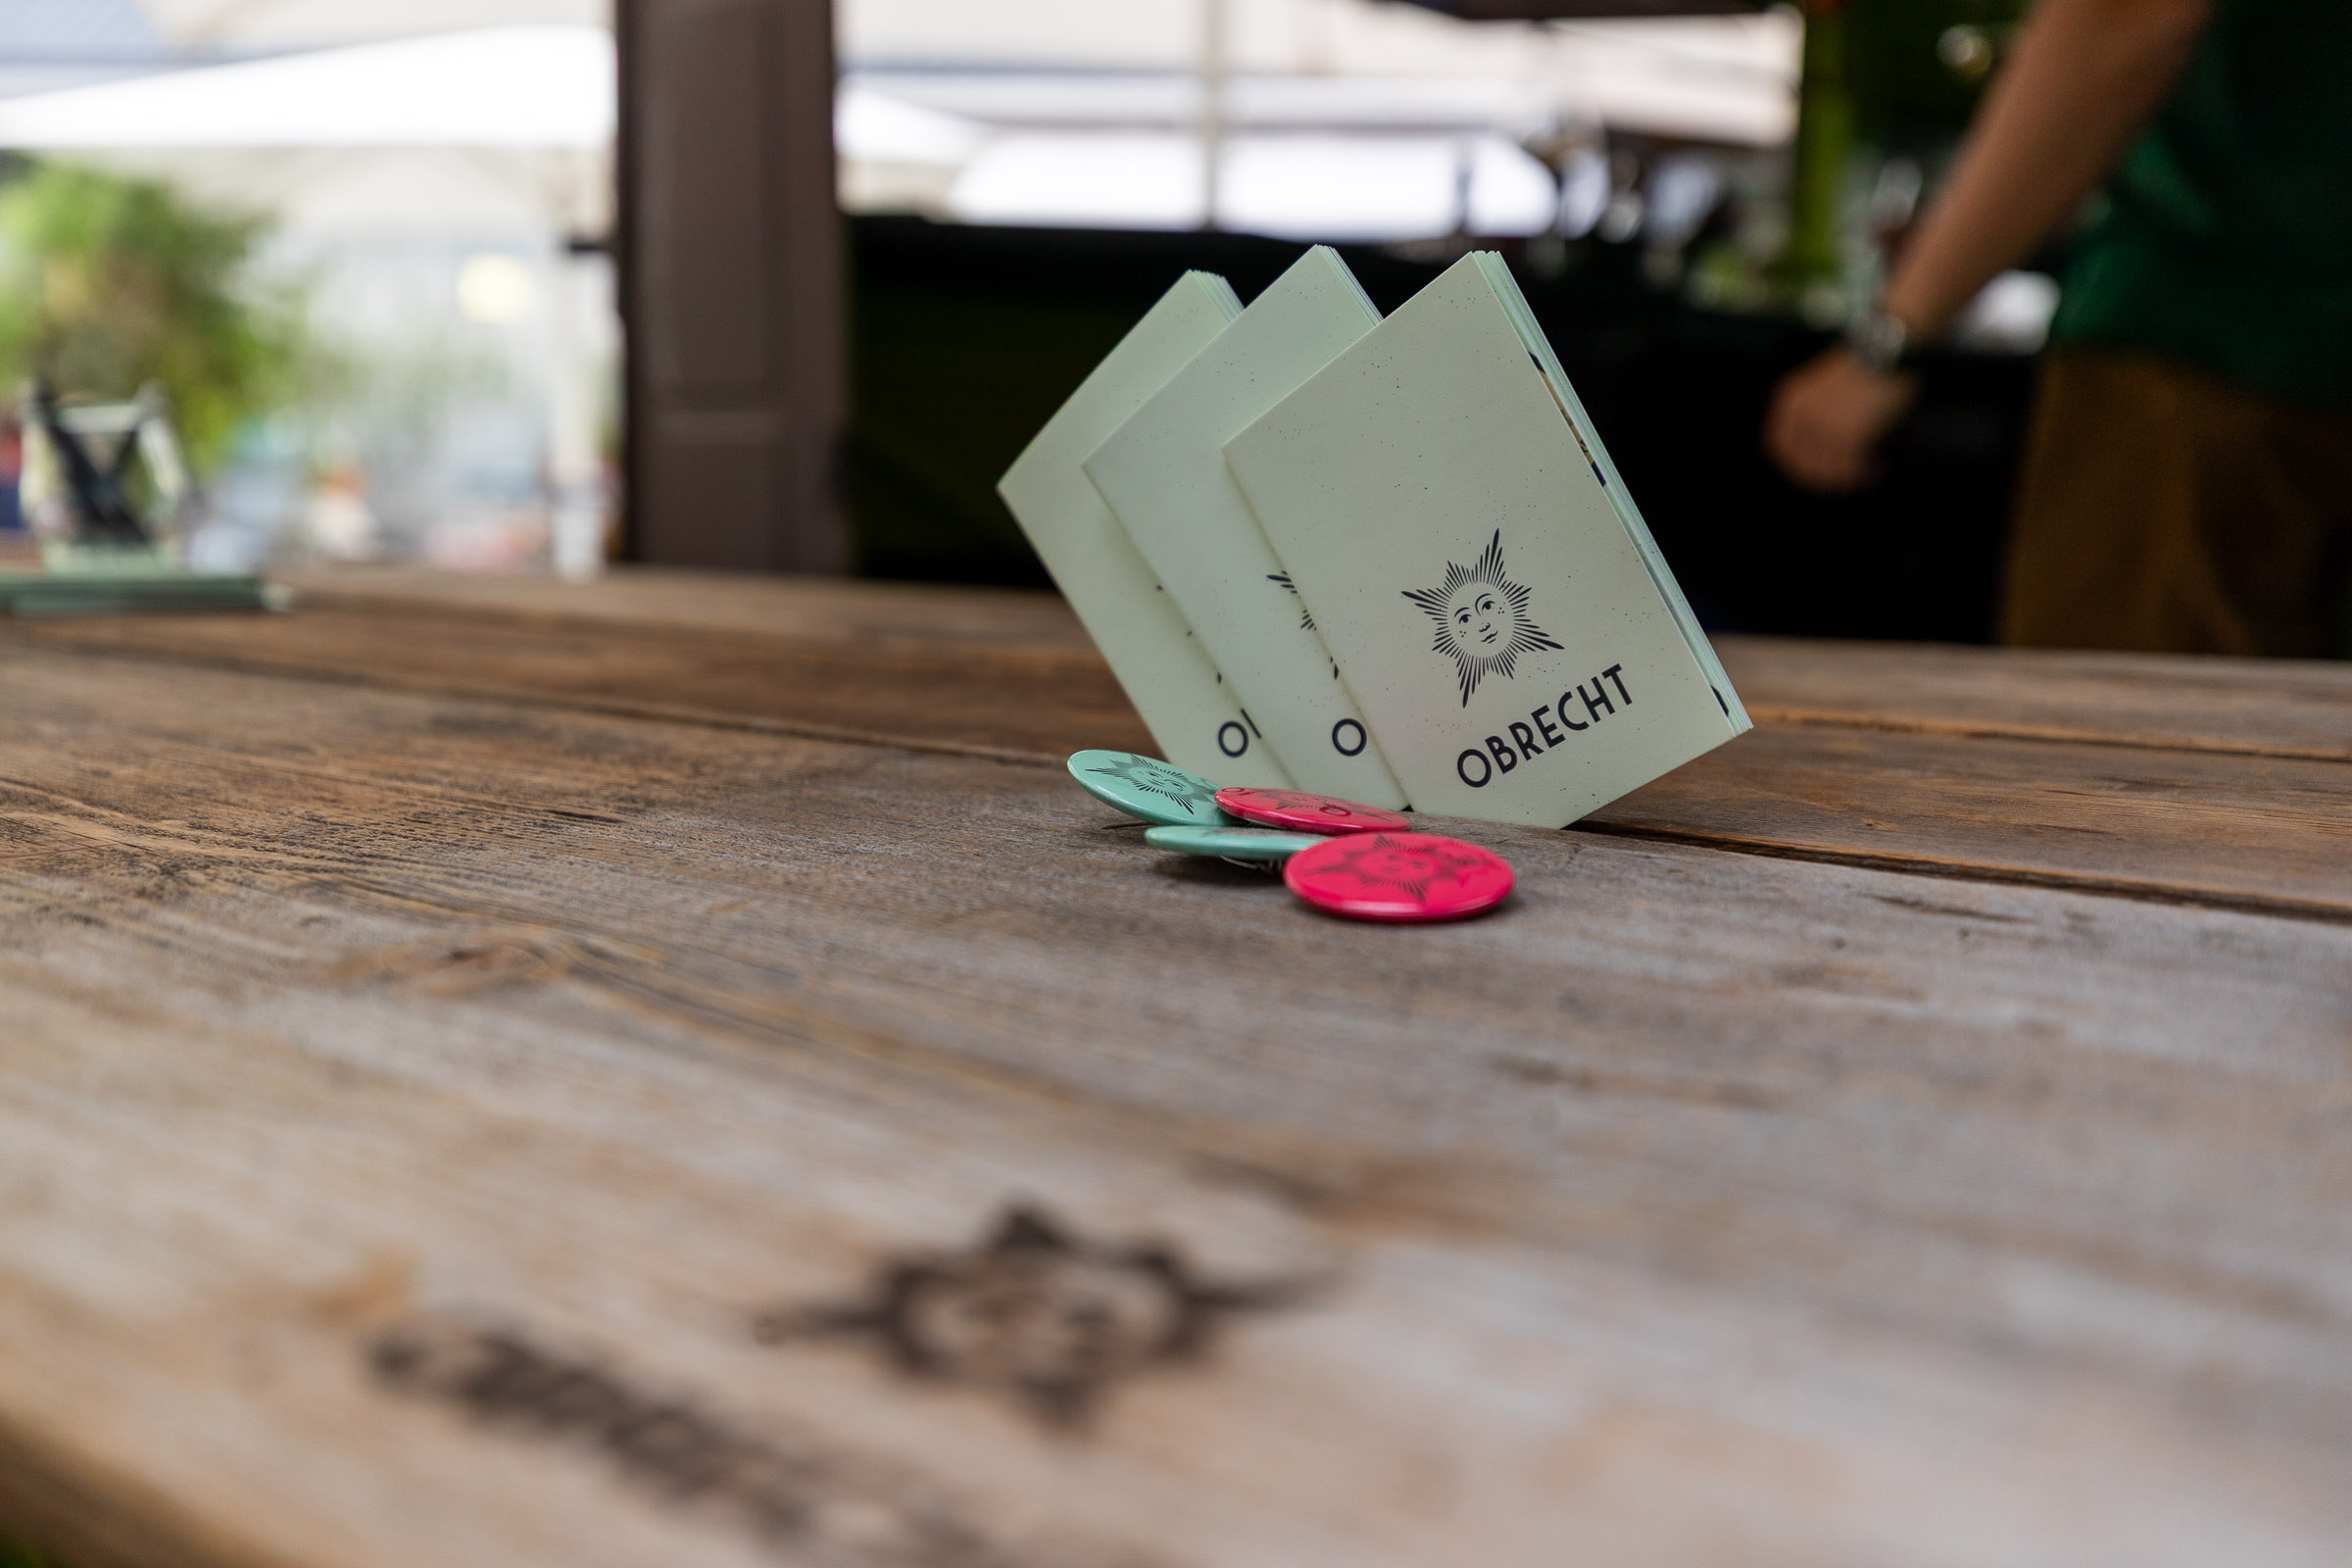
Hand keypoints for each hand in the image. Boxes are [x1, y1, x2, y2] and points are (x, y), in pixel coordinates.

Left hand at [1764, 347, 1920, 492]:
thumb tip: (1823, 453)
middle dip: (1827, 478)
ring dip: (1850, 476)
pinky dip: (1866, 472)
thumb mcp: (1824, 384)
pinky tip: (1879, 464)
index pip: (1779, 447)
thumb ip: (1815, 412)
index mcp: (1791, 402)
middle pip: (1804, 466)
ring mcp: (1822, 428)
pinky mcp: (1847, 437)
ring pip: (1830, 471)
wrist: (1889, 349)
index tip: (1816, 473)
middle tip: (1849, 477)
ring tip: (1869, 469)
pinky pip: (1853, 468)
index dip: (1796, 466)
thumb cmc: (1867, 364)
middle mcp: (1801, 417)